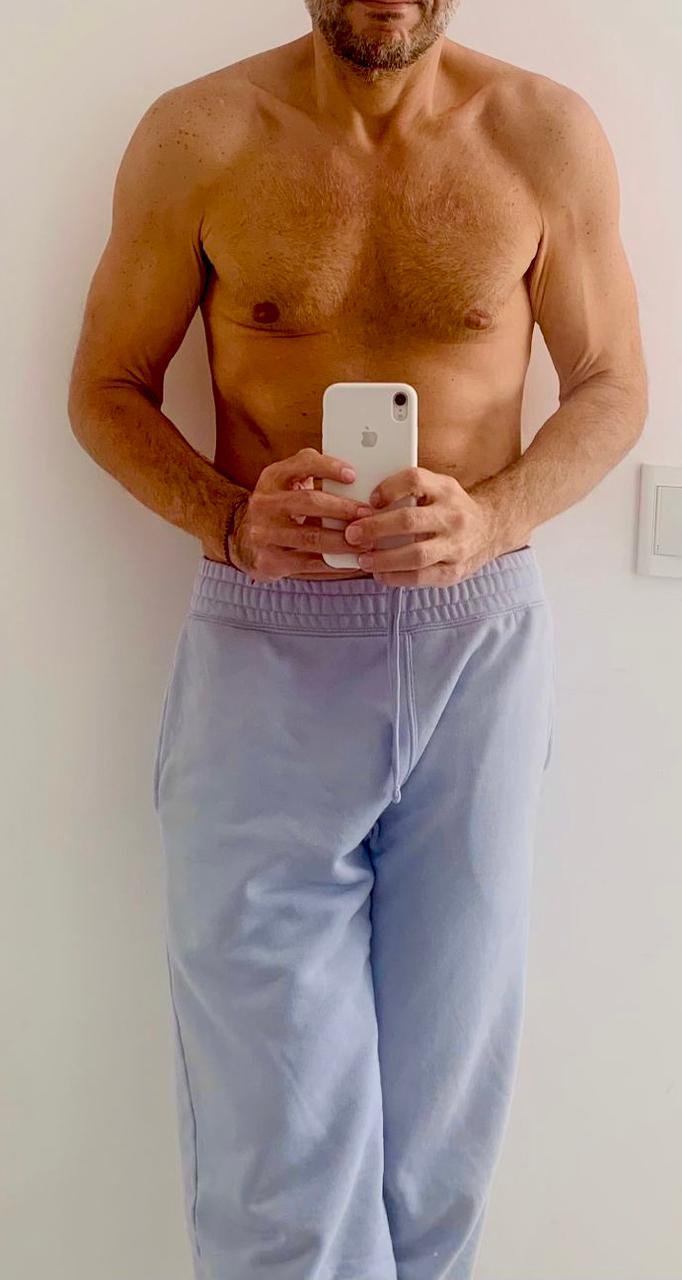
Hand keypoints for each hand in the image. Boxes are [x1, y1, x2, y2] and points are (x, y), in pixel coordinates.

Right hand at [228, 447, 374, 581]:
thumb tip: (355, 477)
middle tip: (368, 515)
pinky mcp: (268, 560)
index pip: (301, 464)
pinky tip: (352, 562)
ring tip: (365, 542)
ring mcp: (263, 533)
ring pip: (310, 537)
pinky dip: (334, 564)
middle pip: (308, 502)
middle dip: (343, 509)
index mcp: (273, 478)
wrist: (243, 541)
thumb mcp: (287, 484)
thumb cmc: (280, 509)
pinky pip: (308, 563)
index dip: (328, 467)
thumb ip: (313, 473)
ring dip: (343, 541)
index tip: (353, 475)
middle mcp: (264, 503)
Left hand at [343, 466, 513, 586]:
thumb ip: (410, 490)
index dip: (389, 488)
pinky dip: (397, 578)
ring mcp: (456, 546)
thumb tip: (366, 504)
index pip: (415, 480)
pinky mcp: (454, 571)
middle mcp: (453, 517)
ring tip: (363, 559)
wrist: (491, 528)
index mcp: (446, 490)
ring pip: (416, 554)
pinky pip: (422, 577)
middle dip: (375, 528)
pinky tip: (381, 575)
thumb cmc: (452, 507)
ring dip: (384, 559)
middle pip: (409, 521)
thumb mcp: (438, 487)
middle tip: (352, 534)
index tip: (371, 499)